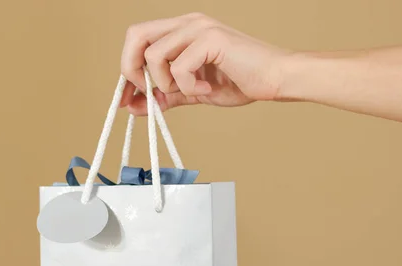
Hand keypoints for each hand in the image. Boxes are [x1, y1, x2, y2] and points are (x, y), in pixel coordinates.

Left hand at [119, 13, 289, 114]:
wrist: (275, 80)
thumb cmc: (239, 82)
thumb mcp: (191, 91)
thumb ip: (164, 96)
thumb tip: (133, 107)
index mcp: (180, 30)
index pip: (137, 39)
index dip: (126, 69)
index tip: (127, 98)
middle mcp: (186, 22)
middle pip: (135, 35)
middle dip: (133, 70)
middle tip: (151, 92)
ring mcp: (198, 27)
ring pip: (154, 54)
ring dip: (167, 82)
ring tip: (193, 89)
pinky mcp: (211, 38)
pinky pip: (179, 67)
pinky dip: (189, 86)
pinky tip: (208, 87)